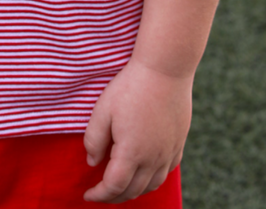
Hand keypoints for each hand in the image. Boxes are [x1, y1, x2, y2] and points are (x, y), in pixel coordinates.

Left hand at [82, 60, 191, 202]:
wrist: (166, 69)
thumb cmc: (131, 86)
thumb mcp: (103, 110)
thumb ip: (94, 139)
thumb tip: (92, 162)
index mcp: (132, 153)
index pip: (113, 187)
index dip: (99, 195)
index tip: (87, 194)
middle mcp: (153, 159)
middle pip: (133, 191)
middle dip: (114, 197)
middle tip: (101, 193)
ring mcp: (168, 152)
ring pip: (152, 185)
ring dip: (134, 191)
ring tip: (121, 186)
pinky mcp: (179, 142)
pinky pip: (166, 171)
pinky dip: (153, 179)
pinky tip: (145, 172)